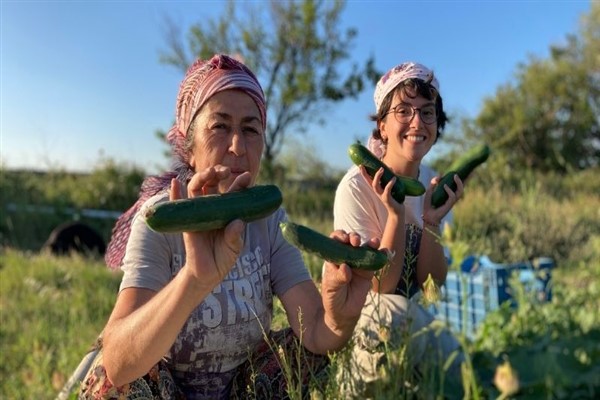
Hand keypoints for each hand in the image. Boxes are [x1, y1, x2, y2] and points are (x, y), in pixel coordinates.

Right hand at [170, 166, 251, 287]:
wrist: (207, 273)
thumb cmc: (223, 258)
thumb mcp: (234, 248)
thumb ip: (235, 236)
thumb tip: (237, 223)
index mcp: (227, 211)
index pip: (233, 193)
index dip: (239, 184)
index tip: (247, 177)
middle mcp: (212, 208)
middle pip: (213, 184)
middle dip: (218, 173)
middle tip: (226, 171)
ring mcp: (198, 213)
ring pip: (197, 189)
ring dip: (202, 177)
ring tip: (209, 172)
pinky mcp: (185, 221)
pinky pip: (179, 205)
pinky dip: (175, 193)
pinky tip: (175, 183)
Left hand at [320, 230, 377, 331]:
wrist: (344, 313)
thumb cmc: (333, 298)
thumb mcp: (331, 290)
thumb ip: (337, 278)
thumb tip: (345, 268)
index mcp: (334, 258)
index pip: (335, 241)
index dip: (339, 237)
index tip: (344, 240)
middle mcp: (346, 257)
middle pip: (351, 241)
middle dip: (354, 238)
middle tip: (356, 242)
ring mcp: (359, 263)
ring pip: (365, 248)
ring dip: (370, 243)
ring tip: (374, 242)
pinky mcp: (369, 271)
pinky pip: (377, 261)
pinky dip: (382, 255)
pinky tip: (386, 252)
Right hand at [359, 166, 404, 215]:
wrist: (397, 212)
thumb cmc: (394, 198)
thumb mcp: (390, 187)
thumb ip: (389, 178)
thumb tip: (390, 167)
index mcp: (377, 189)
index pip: (368, 180)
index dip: (364, 173)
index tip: (360, 165)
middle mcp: (377, 192)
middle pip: (370, 182)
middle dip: (366, 174)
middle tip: (367, 166)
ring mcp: (381, 196)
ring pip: (375, 186)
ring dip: (377, 177)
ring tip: (382, 169)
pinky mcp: (387, 199)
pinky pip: (387, 190)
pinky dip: (390, 183)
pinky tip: (394, 178)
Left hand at [423, 173, 463, 225]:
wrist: (427, 215)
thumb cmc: (429, 204)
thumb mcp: (429, 191)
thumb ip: (433, 183)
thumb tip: (439, 175)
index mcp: (448, 194)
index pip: (457, 186)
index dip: (461, 180)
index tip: (460, 173)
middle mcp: (452, 197)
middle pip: (461, 188)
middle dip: (463, 180)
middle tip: (456, 174)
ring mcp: (451, 201)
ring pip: (460, 192)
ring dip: (459, 183)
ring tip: (454, 176)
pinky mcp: (449, 205)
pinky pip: (452, 196)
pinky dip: (449, 190)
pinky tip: (444, 186)